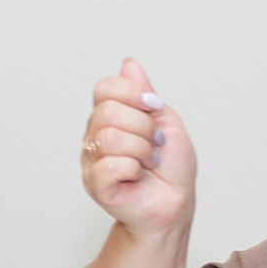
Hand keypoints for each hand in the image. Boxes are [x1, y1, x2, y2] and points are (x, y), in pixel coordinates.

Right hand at [80, 58, 195, 242]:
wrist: (175, 203)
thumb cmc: (171, 168)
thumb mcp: (166, 121)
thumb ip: (144, 93)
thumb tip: (128, 64)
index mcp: (109, 117)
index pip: (104, 88)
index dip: (132, 93)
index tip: (153, 108)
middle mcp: (95, 136)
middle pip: (108, 112)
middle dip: (143, 127)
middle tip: (154, 144)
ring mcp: (91, 160)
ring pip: (110, 138)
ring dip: (141, 150)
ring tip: (148, 162)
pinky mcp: (95, 184)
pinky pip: (110, 165)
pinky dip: (133, 169)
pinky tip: (137, 175)